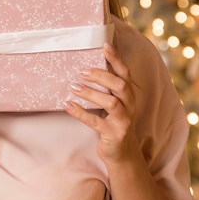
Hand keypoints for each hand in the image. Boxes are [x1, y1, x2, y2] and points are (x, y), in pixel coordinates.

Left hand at [64, 42, 137, 165]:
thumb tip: (86, 65)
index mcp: (129, 95)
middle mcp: (130, 106)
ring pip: (111, 102)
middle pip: (120, 85)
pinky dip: (81, 113)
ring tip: (73, 87)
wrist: (122, 154)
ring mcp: (123, 121)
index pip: (125, 73)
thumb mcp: (114, 102)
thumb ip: (107, 86)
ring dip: (90, 92)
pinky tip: (68, 105)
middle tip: (81, 71)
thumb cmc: (113, 121)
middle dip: (101, 75)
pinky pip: (96, 122)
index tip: (105, 45)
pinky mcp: (114, 135)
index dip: (116, 59)